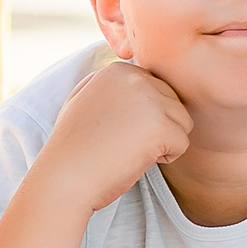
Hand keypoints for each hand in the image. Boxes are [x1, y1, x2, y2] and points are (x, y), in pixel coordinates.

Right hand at [33, 62, 192, 213]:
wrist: (64, 177)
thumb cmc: (73, 146)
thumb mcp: (84, 99)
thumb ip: (110, 84)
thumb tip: (136, 75)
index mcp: (118, 70)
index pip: (157, 90)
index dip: (141, 117)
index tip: (114, 130)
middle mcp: (136, 78)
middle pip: (173, 103)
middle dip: (156, 127)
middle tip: (122, 143)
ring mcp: (150, 100)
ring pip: (182, 122)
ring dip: (163, 142)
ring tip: (130, 150)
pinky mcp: (161, 126)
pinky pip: (182, 143)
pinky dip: (165, 158)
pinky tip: (135, 159)